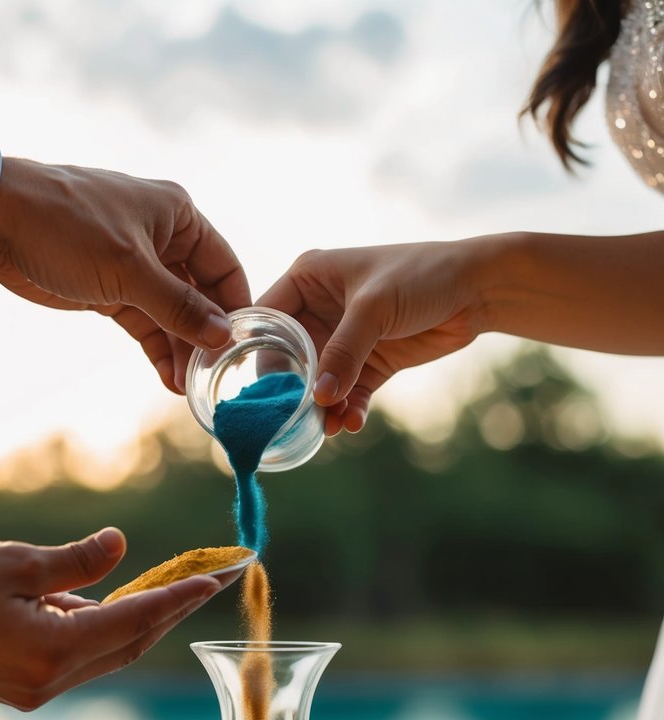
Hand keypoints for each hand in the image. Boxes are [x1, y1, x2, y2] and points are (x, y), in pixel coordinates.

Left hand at [0, 160, 250, 392]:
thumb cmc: (67, 226)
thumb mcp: (131, 269)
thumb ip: (179, 306)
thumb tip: (223, 337)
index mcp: (178, 216)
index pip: (224, 266)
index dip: (235, 307)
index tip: (243, 347)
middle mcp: (162, 238)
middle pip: (199, 294)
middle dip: (204, 336)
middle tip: (212, 377)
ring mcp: (135, 265)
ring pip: (170, 313)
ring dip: (179, 349)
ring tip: (188, 387)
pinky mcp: (109, 288)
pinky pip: (144, 322)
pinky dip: (156, 348)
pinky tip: (167, 377)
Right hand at [0, 529, 228, 708]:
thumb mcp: (14, 562)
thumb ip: (75, 560)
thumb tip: (121, 545)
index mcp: (51, 650)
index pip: (134, 621)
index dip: (178, 599)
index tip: (214, 581)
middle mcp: (51, 681)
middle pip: (129, 644)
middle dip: (170, 613)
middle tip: (207, 583)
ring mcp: (38, 690)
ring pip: (107, 654)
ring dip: (137, 623)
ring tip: (172, 590)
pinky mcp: (26, 688)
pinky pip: (80, 659)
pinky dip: (102, 632)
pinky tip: (113, 606)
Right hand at [257, 243, 482, 434]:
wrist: (477, 289)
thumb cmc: (421, 276)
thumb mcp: (374, 308)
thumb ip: (345, 351)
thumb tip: (319, 397)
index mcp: (308, 279)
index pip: (267, 318)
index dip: (258, 351)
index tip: (257, 387)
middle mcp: (319, 309)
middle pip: (290, 358)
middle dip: (292, 389)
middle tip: (291, 418)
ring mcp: (344, 339)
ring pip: (320, 381)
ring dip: (322, 406)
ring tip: (327, 428)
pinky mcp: (370, 363)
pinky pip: (349, 393)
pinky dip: (348, 409)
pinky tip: (351, 423)